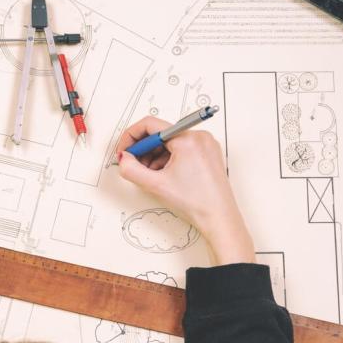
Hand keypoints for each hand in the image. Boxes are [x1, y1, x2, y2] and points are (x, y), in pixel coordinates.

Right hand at [115, 116, 255, 264]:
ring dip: (155, 155)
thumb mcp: (156, 185)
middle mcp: (199, 136)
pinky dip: (169, 159)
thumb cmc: (197, 202)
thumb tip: (123, 159)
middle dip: (144, 149)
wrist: (219, 218)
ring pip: (171, 142)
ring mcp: (205, 144)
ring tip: (152, 175)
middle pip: (161, 133)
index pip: (150, 125)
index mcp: (187, 139)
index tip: (124, 151)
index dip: (131, 137)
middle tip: (134, 165)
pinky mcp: (208, 153)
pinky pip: (182, 148)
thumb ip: (132, 170)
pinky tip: (165, 174)